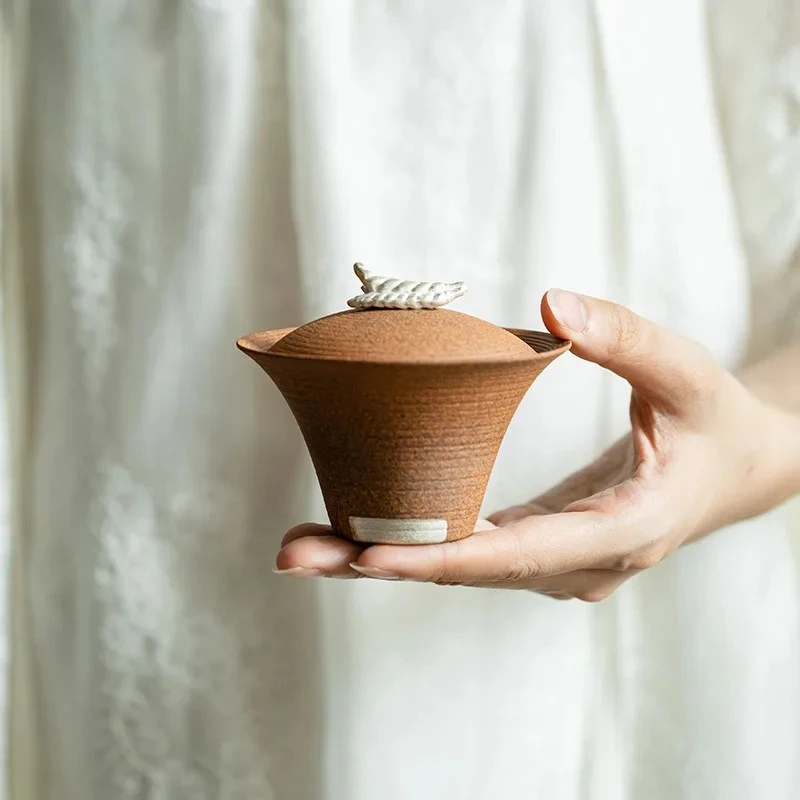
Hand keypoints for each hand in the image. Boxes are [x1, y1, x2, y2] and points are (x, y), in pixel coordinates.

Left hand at [275, 290, 796, 599]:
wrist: (734, 470)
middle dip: (379, 564)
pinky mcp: (541, 548)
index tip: (367, 556)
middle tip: (294, 555)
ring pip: (459, 568)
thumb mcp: (685, 374)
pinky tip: (359, 530)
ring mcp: (558, 564)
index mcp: (621, 532)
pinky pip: (470, 551)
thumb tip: (551, 304)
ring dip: (382, 558)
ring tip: (304, 547)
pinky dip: (414, 543)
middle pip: (466, 572)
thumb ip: (626, 339)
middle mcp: (580, 565)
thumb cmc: (713, 423)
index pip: (516, 556)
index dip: (439, 558)